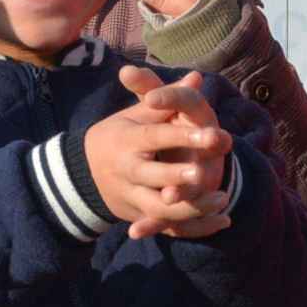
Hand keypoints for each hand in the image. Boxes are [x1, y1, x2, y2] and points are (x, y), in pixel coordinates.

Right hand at [85, 65, 233, 238]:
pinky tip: (223, 220)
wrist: (82, 173)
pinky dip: (195, 228)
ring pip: (160, 210)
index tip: (214, 134)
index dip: (183, 136)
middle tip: (202, 174)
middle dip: (175, 177)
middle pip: (150, 176)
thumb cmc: (120, 136)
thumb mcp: (138, 115)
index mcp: (127, 140)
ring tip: (223, 199)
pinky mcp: (141, 216)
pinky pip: (169, 227)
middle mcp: (127, 170)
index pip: (155, 137)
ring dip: (190, 209)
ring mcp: (132, 196)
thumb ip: (169, 99)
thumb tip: (197, 77)